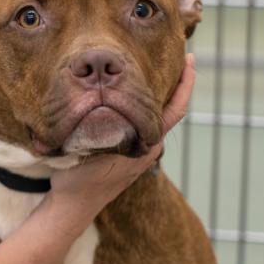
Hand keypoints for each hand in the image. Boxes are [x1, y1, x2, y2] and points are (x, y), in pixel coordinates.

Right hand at [49, 53, 195, 212]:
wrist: (73, 207)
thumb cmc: (78, 180)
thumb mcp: (90, 148)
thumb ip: (104, 128)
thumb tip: (104, 103)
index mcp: (146, 145)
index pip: (174, 109)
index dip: (185, 84)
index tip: (190, 59)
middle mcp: (149, 148)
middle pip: (168, 109)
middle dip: (172, 84)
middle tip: (171, 56)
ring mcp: (140, 153)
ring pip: (153, 117)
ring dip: (155, 94)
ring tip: (147, 70)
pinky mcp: (129, 156)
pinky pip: (141, 125)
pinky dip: (141, 107)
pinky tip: (126, 96)